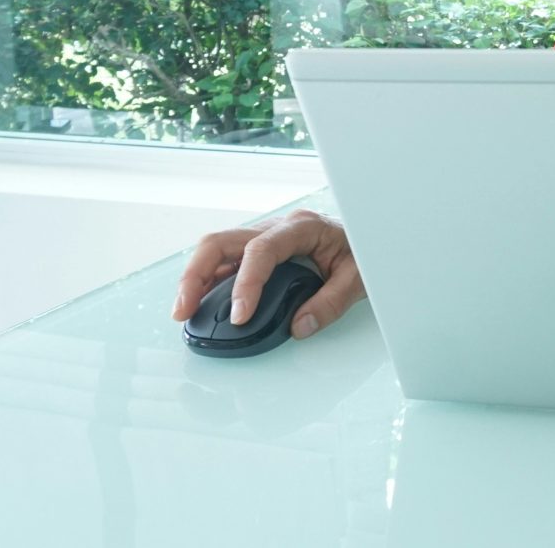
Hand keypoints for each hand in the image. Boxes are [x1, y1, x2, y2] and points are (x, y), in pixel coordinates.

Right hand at [171, 208, 365, 339]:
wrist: (371, 230)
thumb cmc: (364, 247)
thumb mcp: (358, 277)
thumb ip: (331, 303)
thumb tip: (299, 327)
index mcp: (301, 227)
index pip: (261, 251)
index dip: (245, 284)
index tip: (239, 316)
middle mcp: (277, 227)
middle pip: (222, 242)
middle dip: (196, 275)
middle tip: (184, 311)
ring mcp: (266, 236)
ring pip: (217, 250)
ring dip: (195, 279)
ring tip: (183, 311)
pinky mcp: (261, 249)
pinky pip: (227, 261)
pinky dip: (209, 281)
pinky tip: (201, 302)